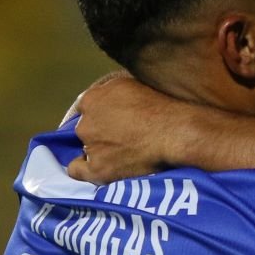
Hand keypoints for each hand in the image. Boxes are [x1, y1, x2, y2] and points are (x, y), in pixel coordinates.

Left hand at [67, 74, 191, 183]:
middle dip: (101, 131)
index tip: (114, 119)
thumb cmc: (161, 107)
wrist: (175, 134)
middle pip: (86, 128)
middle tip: (124, 135)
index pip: (87, 106)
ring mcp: (90, 147)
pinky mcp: (98, 170)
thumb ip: (112, 91)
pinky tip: (100, 166)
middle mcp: (85, 123)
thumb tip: (109, 97)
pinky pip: (78, 170)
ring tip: (125, 152)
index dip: (101, 113)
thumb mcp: (133, 84)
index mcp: (92, 99)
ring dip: (101, 149)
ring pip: (87, 148)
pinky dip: (86, 169)